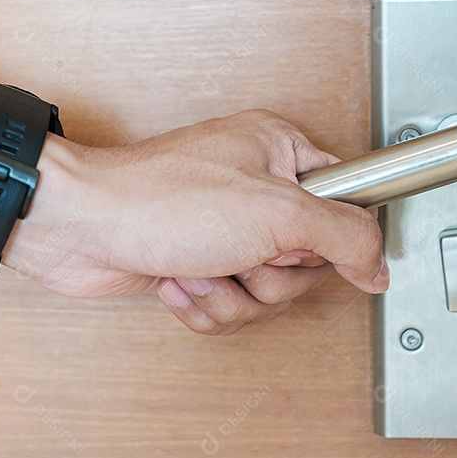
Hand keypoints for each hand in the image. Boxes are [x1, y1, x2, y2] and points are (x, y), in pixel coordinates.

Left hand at [4, 109, 387, 334]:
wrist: (78, 227)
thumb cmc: (158, 199)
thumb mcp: (276, 212)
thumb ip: (343, 235)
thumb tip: (378, 262)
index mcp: (278, 152)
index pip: (344, 202)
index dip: (328, 238)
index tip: (303, 248)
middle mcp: (252, 188)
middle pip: (305, 261)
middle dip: (269, 275)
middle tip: (241, 255)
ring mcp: (221, 227)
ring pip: (264, 290)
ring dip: (230, 292)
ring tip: (199, 265)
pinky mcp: (194, 260)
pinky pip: (227, 304)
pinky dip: (201, 302)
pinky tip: (175, 278)